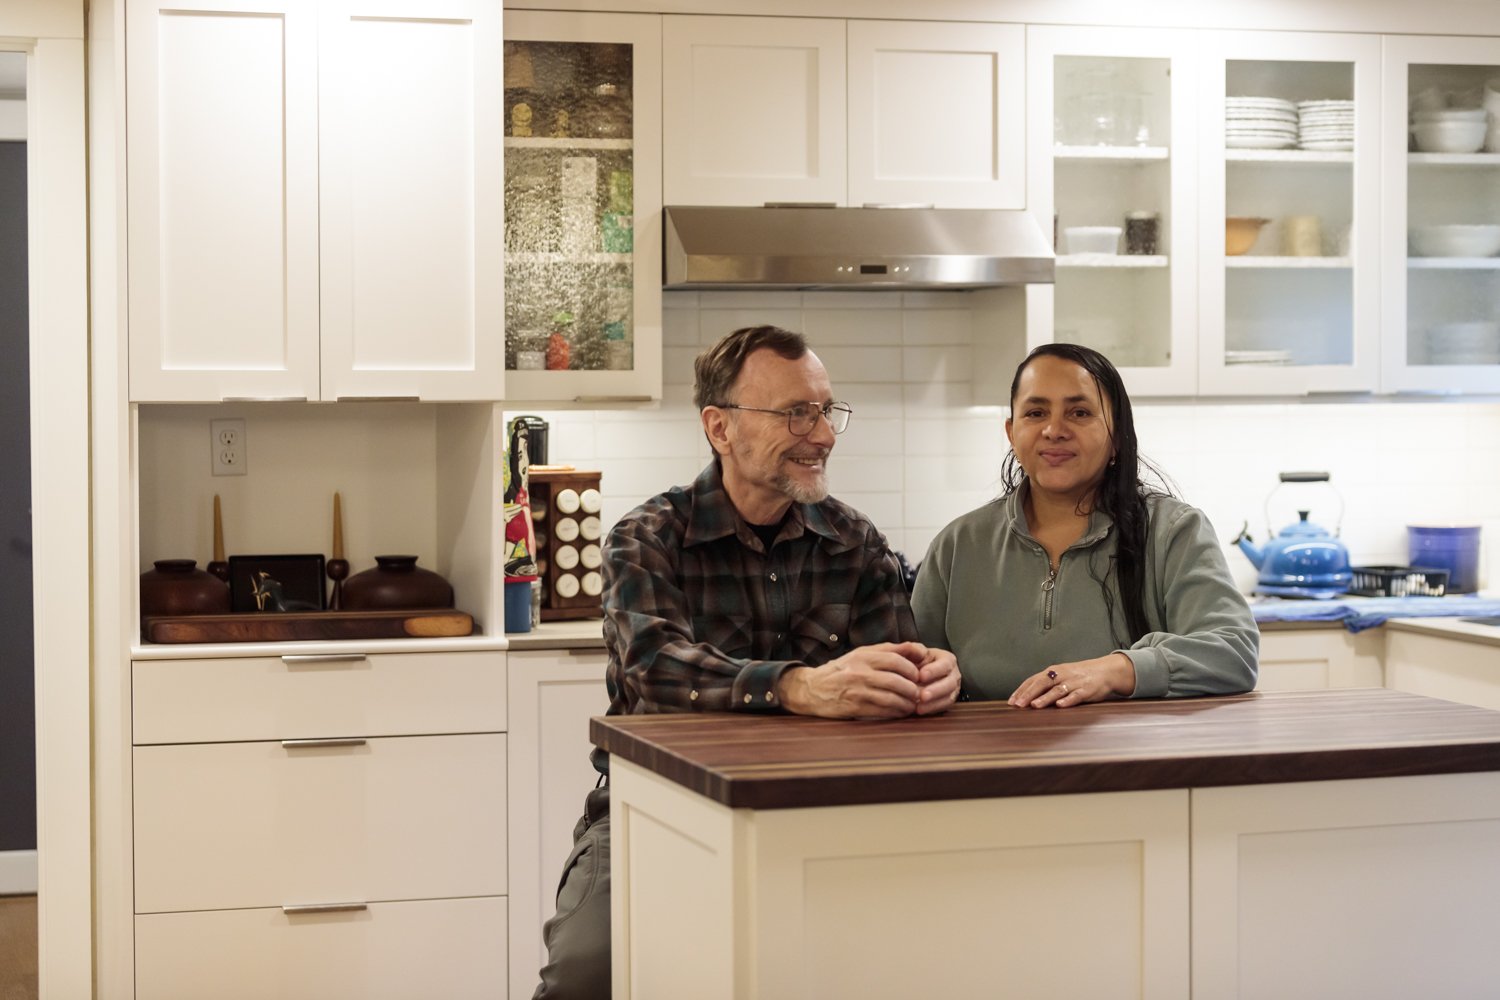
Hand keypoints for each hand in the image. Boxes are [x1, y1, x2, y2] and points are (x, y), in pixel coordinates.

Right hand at [777, 642, 924, 718]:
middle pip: (897, 680)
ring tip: (913, 704)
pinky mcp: (854, 707)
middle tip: (920, 693)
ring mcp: (857, 690)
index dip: (912, 669)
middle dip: (913, 689)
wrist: (812, 689)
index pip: (896, 659)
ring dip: (907, 703)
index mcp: (863, 655)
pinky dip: (896, 713)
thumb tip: (919, 649)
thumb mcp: (861, 654)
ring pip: (892, 698)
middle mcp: (860, 671)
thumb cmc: (841, 670)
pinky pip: (883, 711)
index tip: (918, 676)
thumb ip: (889, 650)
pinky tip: (901, 712)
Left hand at [913, 646, 960, 715]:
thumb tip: (910, 647)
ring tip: (919, 707)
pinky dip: (932, 709)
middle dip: (936, 690)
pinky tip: (920, 711)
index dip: (934, 670)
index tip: (921, 675)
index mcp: (947, 659)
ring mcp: (952, 689)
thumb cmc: (916, 660)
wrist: (916, 672)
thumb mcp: (914, 652)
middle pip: (949, 683)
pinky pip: (944, 707)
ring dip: (934, 703)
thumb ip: (912, 649)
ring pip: (948, 697)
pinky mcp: (947, 701)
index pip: (944, 664)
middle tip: (922, 695)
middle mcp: (953, 674)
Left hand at [1007, 652, 1135, 708]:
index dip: (1021, 691)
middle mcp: (1061, 675)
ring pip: (1057, 690)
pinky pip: (1077, 695)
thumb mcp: (1060, 676)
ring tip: (1035, 705)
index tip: (1011, 702)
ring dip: (1046, 698)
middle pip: (1042, 683)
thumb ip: (1045, 685)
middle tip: (1018, 704)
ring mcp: (1074, 682)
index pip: (1033, 680)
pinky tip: (1061, 705)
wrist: (1104, 670)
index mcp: (1052, 672)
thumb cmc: (1078, 676)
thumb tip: (1025, 697)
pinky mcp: (1087, 690)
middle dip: (1029, 694)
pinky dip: (1068, 700)